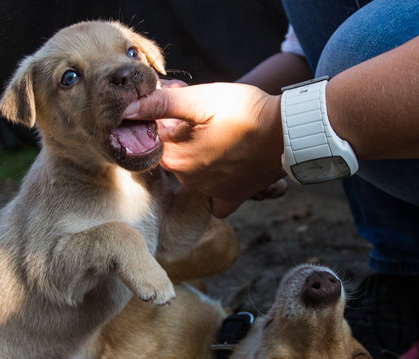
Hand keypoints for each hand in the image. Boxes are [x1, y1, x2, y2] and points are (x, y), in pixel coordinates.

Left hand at [125, 82, 285, 216]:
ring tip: (220, 131)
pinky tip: (222, 167)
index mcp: (173, 157)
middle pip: (171, 153)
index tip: (179, 102)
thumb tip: (128, 107)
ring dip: (197, 153)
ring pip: (191, 172)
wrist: (289, 133)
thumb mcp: (201, 99)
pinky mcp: (230, 198)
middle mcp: (186, 180)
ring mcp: (209, 192)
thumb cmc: (245, 111)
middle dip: (179, 134)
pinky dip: (213, 187)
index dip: (163, 115)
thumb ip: (161, 104)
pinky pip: (213, 199)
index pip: (153, 136)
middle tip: (204, 114)